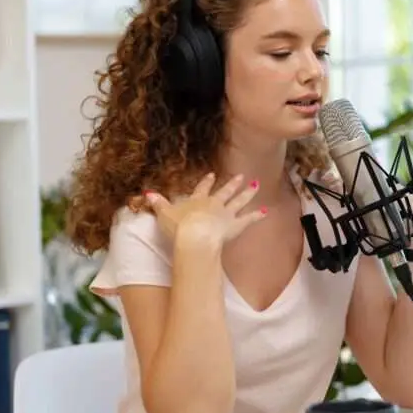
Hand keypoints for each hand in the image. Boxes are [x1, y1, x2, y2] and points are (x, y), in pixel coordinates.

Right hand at [145, 172, 266, 250]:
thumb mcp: (164, 213)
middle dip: (232, 184)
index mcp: (197, 200)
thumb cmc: (178, 227)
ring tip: (256, 184)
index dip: (207, 182)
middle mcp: (214, 204)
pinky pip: (248, 219)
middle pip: (224, 192)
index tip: (212, 174)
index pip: (202, 188)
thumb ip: (158, 203)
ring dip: (247, 193)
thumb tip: (147, 193)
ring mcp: (226, 214)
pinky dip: (257, 215)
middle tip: (241, 175)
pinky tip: (265, 211)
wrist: (194, 237)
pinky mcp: (235, 225)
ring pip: (239, 201)